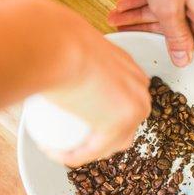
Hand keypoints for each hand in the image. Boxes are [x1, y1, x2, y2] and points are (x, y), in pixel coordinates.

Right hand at [0, 0, 150, 166]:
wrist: (54, 44)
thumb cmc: (54, 38)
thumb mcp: (70, 43)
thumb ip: (69, 54)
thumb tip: (52, 61)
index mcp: (132, 70)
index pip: (123, 99)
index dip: (103, 114)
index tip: (75, 118)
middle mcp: (140, 90)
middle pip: (125, 125)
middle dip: (103, 138)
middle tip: (70, 137)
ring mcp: (133, 111)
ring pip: (111, 144)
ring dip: (87, 151)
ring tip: (60, 148)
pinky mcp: (116, 129)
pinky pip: (91, 151)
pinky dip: (72, 156)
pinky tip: (52, 152)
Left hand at [107, 0, 193, 66]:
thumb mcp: (167, 6)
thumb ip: (175, 37)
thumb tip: (184, 60)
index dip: (190, 64)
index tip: (170, 66)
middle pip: (188, 32)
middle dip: (152, 30)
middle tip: (127, 31)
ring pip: (180, 12)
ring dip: (148, 14)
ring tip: (120, 15)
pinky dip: (158, 0)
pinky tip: (129, 2)